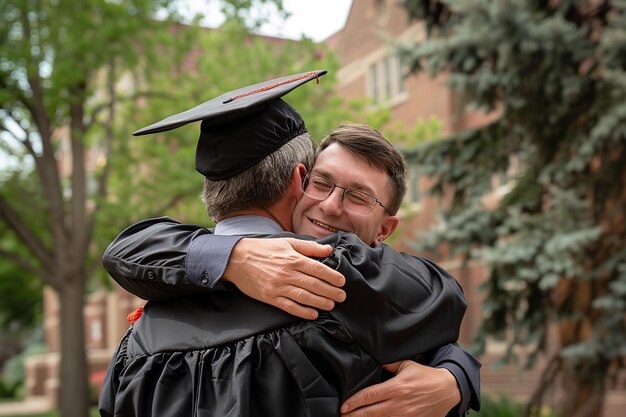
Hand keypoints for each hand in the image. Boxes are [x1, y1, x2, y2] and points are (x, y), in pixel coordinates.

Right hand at [223, 237, 345, 318]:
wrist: (237, 259)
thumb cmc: (263, 249)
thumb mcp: (287, 242)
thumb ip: (309, 247)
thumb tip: (328, 250)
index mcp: (293, 258)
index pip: (318, 269)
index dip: (332, 276)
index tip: (342, 281)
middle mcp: (287, 273)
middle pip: (314, 284)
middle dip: (331, 291)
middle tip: (342, 296)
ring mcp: (278, 286)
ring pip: (304, 297)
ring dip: (320, 302)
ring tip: (332, 304)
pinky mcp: (270, 297)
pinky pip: (289, 306)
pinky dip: (303, 311)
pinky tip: (313, 314)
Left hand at [340, 360, 459, 416]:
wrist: (448, 390)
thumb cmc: (426, 377)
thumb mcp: (407, 365)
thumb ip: (389, 365)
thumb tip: (374, 363)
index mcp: (396, 387)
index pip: (369, 396)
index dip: (354, 402)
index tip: (343, 405)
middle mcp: (398, 404)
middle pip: (370, 413)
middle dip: (353, 415)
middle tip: (342, 416)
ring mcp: (405, 416)